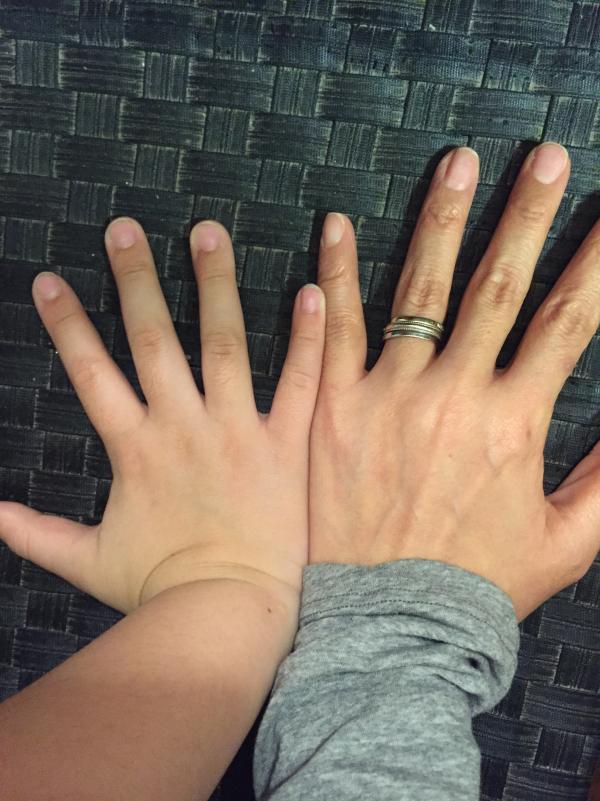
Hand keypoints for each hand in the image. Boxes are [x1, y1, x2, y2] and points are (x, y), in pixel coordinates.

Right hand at [0, 217, 324, 622]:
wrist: (226, 614)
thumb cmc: (159, 589)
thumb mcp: (87, 560)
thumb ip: (34, 533)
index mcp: (134, 449)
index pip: (90, 371)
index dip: (67, 324)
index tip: (51, 279)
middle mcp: (181, 426)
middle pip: (151, 339)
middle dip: (134, 280)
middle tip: (126, 228)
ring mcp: (236, 430)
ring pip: (222, 343)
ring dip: (215, 285)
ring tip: (210, 232)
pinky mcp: (285, 444)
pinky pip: (299, 382)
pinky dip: (306, 336)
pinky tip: (314, 289)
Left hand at [310, 141, 599, 621]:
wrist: (387, 626)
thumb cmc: (476, 586)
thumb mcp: (564, 545)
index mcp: (512, 423)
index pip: (567, 323)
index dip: (595, 263)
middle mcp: (452, 395)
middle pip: (498, 287)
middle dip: (527, 216)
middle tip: (541, 155)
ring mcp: (385, 397)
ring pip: (417, 292)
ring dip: (441, 222)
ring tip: (457, 163)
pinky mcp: (331, 409)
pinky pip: (334, 331)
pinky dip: (334, 275)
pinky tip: (335, 224)